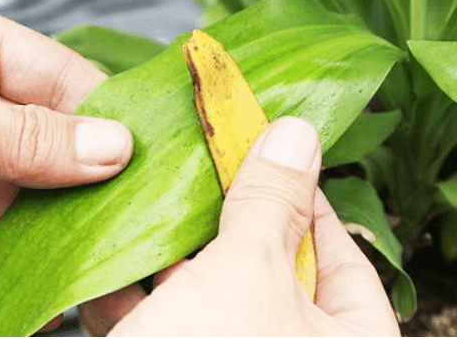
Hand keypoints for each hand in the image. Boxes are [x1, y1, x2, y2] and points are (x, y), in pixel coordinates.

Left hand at [0, 0, 132, 280]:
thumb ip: (23, 134)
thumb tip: (113, 146)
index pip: (55, 76)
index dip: (101, 115)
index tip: (145, 155)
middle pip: (43, 142)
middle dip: (81, 181)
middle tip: (127, 216)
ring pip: (17, 196)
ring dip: (48, 228)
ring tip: (92, 255)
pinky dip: (4, 262)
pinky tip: (34, 279)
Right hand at [79, 117, 399, 335]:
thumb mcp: (248, 280)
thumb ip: (272, 205)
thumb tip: (297, 136)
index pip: (344, 253)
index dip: (306, 194)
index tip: (272, 147)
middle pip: (270, 267)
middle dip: (228, 215)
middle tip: (205, 159)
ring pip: (208, 292)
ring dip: (174, 247)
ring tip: (153, 190)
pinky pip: (162, 319)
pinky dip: (136, 289)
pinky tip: (112, 251)